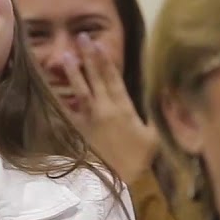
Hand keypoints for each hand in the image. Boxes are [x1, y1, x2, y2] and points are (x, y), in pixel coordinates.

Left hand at [64, 34, 159, 183]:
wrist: (114, 181)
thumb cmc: (137, 160)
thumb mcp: (155, 136)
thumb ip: (159, 114)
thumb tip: (168, 93)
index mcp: (123, 108)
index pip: (113, 78)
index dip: (105, 60)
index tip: (98, 44)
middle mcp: (104, 108)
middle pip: (95, 78)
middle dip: (88, 57)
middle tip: (81, 38)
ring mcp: (88, 119)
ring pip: (79, 90)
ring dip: (72, 72)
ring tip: (65, 56)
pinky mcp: (77, 130)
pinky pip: (65, 111)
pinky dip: (59, 99)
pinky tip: (51, 88)